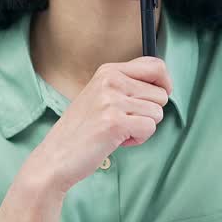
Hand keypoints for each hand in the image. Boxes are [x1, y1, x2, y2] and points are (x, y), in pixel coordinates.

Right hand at [25, 57, 170, 193]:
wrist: (56, 157)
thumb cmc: (82, 130)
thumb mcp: (101, 96)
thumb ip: (127, 86)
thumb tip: (164, 86)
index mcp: (108, 71)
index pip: (155, 65)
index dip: (165, 83)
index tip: (158, 97)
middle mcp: (111, 81)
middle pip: (161, 93)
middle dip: (149, 112)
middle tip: (124, 122)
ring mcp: (112, 100)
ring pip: (157, 112)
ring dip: (142, 128)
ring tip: (117, 131)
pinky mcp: (115, 122)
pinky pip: (149, 128)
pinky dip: (138, 139)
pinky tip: (117, 140)